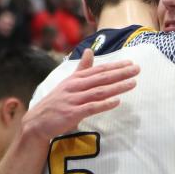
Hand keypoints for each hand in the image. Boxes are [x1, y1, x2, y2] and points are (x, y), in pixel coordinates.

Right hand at [22, 49, 138, 143]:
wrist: (37, 122)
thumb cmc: (56, 102)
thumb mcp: (68, 83)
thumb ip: (81, 68)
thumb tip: (89, 51)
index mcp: (75, 79)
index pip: (98, 70)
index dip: (115, 66)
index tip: (130, 63)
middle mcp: (75, 87)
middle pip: (101, 78)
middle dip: (120, 73)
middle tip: (137, 69)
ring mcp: (73, 100)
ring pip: (99, 91)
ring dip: (117, 87)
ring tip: (132, 83)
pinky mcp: (72, 113)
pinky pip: (91, 107)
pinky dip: (105, 104)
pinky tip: (117, 101)